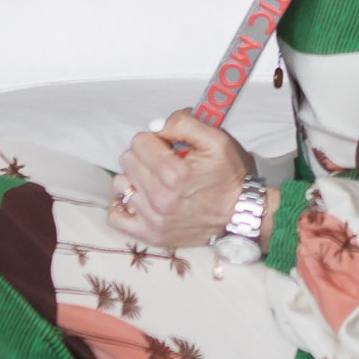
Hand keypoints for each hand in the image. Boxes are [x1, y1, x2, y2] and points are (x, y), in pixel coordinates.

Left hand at [110, 111, 253, 249]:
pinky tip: (139, 197)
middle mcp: (160, 199)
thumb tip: (156, 126)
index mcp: (174, 174)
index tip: (170, 148)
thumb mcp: (217, 140)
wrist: (242, 215)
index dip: (155, 139)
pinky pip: (116, 216)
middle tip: (165, 163)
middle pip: (128, 160)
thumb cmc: (230, 177)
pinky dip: (123, 204)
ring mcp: (153, 220)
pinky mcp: (150, 235)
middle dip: (145, 156)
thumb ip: (185, 123)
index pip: (139, 141)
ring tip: (156, 181)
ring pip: (120, 184)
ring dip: (135, 178)